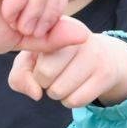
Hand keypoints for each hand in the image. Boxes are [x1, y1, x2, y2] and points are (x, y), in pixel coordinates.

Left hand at [8, 24, 126, 108]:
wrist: (104, 57)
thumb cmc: (59, 58)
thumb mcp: (34, 60)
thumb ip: (21, 74)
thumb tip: (36, 94)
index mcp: (56, 26)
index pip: (31, 55)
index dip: (33, 67)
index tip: (42, 62)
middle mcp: (77, 36)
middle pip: (45, 74)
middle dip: (44, 81)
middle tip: (54, 73)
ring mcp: (94, 54)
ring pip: (59, 91)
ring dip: (57, 93)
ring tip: (66, 79)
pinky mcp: (105, 74)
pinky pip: (76, 101)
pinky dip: (70, 100)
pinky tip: (76, 88)